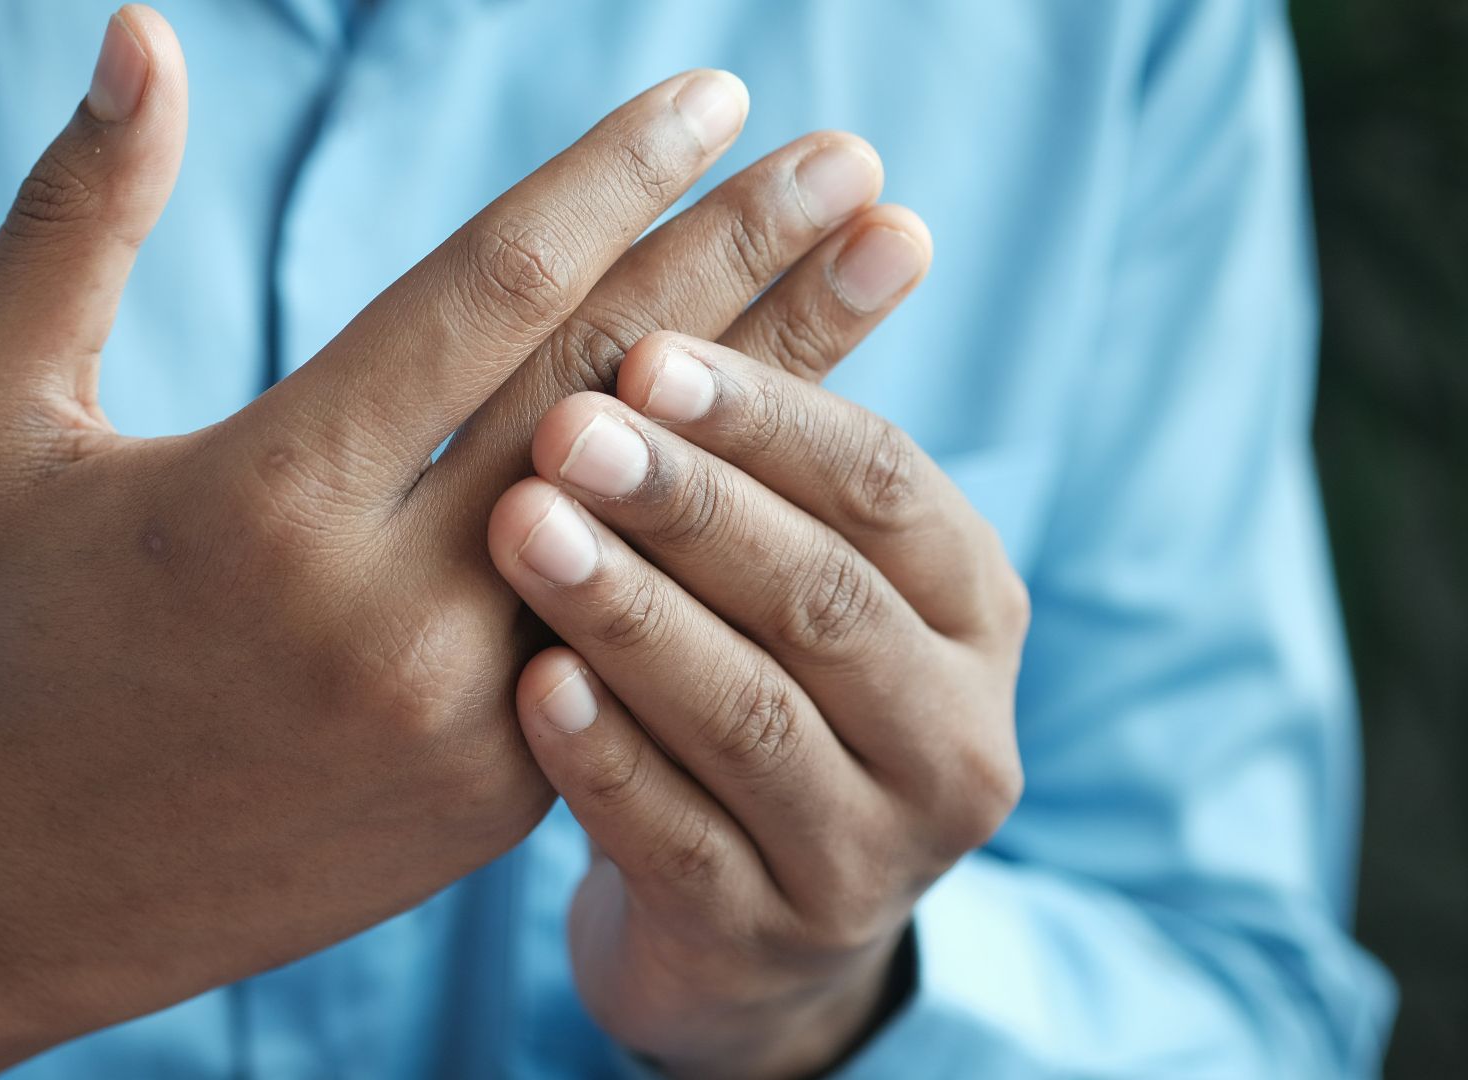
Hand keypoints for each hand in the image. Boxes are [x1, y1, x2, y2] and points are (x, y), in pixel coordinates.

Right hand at [0, 6, 912, 1075]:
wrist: (32, 874)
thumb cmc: (0, 620)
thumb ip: (69, 220)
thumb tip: (146, 31)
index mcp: (264, 500)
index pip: (487, 296)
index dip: (614, 180)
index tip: (716, 95)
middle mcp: (386, 614)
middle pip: (611, 393)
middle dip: (750, 258)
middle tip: (855, 163)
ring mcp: (466, 716)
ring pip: (665, 518)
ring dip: (790, 383)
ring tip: (888, 263)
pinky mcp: (506, 789)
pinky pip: (642, 622)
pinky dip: (725, 522)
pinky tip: (806, 434)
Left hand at [488, 327, 1029, 1077]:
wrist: (751, 923)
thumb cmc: (761, 684)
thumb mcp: (801, 569)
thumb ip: (790, 440)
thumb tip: (847, 198)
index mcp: (974, 611)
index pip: (888, 486)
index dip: (769, 415)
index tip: (645, 346)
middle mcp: (955, 735)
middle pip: (823, 597)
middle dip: (692, 503)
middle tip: (567, 428)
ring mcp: (869, 855)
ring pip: (755, 719)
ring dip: (636, 613)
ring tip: (524, 528)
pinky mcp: (766, 939)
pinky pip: (680, 843)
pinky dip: (607, 757)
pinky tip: (530, 684)